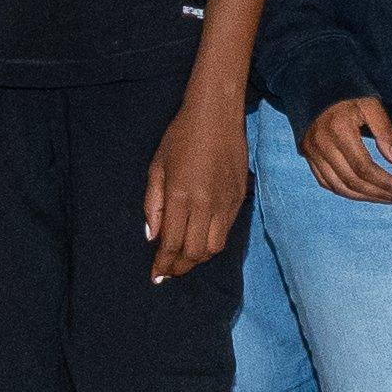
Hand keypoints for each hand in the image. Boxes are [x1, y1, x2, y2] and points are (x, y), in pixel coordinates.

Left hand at [144, 92, 251, 281]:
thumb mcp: (157, 167)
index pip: (172, 243)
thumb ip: (152, 204)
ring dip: (197, 258)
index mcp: (181, 196)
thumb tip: (152, 237)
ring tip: (184, 259)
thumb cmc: (180, 138)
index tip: (156, 275)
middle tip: (168, 271)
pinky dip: (212, 243)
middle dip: (180, 266)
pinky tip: (201, 240)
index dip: (163, 264)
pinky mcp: (240, 200)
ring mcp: (226, 203)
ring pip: (214, 247)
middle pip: (195, 252)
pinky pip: (226, 232)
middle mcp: (205, 204)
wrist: (216, 116)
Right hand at [301, 94, 391, 205]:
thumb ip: (385, 131)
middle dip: (379, 193)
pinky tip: (362, 193)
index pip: (364, 167)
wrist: (311, 83)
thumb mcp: (370, 103)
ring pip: (338, 186)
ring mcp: (312, 152)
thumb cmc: (345, 91)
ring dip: (364, 197)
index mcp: (340, 131)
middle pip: (352, 181)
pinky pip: (325, 182)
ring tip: (385, 199)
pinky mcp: (307, 155)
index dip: (385, 182)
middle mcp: (322, 145)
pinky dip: (344, 191)